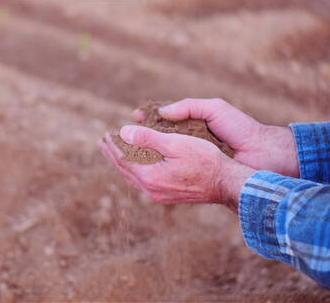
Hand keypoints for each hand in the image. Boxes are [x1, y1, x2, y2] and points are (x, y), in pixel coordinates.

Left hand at [99, 125, 254, 211]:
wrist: (226, 184)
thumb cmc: (205, 160)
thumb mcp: (175, 143)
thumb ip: (148, 138)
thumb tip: (123, 132)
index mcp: (150, 176)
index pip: (123, 159)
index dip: (113, 145)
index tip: (105, 134)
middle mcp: (151, 189)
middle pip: (124, 169)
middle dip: (113, 154)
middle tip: (103, 142)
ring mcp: (158, 195)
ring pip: (133, 177)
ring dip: (122, 163)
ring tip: (115, 152)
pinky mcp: (166, 196)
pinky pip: (142, 182)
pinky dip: (134, 170)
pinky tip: (136, 166)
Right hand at [133, 98, 298, 176]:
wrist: (261, 154)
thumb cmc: (240, 128)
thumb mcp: (214, 109)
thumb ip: (189, 106)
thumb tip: (162, 111)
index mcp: (191, 124)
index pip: (161, 121)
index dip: (146, 119)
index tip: (132, 117)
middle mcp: (186, 143)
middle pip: (154, 141)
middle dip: (135, 139)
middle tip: (117, 138)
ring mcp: (189, 159)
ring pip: (158, 158)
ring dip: (139, 156)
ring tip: (123, 151)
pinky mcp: (192, 173)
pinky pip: (168, 171)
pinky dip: (154, 169)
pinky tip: (142, 168)